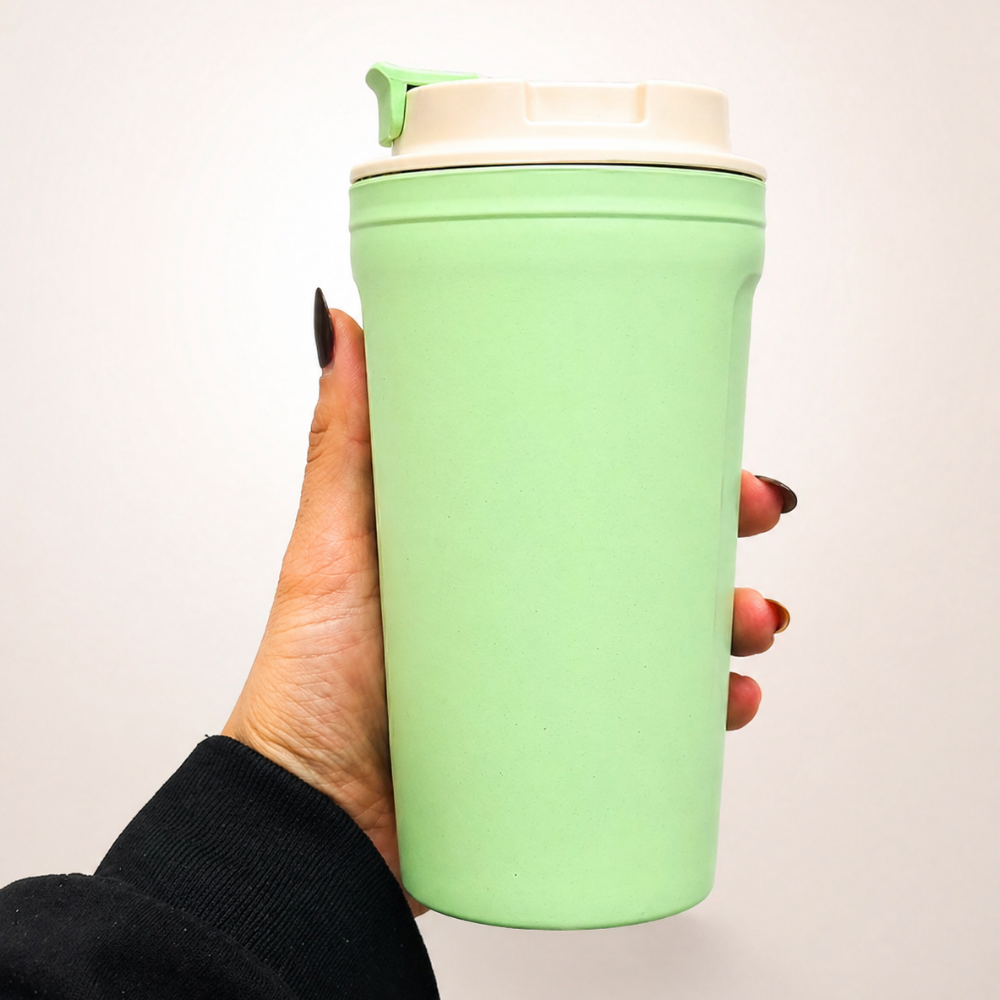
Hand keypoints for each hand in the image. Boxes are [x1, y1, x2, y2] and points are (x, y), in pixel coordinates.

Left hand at [223, 304, 794, 914]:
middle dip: (714, 540)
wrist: (309, 828)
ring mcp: (544, 679)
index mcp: (485, 551)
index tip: (716, 450)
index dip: (664, 469)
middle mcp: (522, 610)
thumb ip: (342, 441)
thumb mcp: (330, 548)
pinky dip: (699, 711)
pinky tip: (730, 702)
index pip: (592, 492)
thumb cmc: (305, 689)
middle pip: (644, 559)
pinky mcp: (556, 747)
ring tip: (750, 627)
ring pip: (661, 639)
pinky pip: (649, 726)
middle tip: (752, 521)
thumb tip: (344, 326)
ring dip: (724, 624)